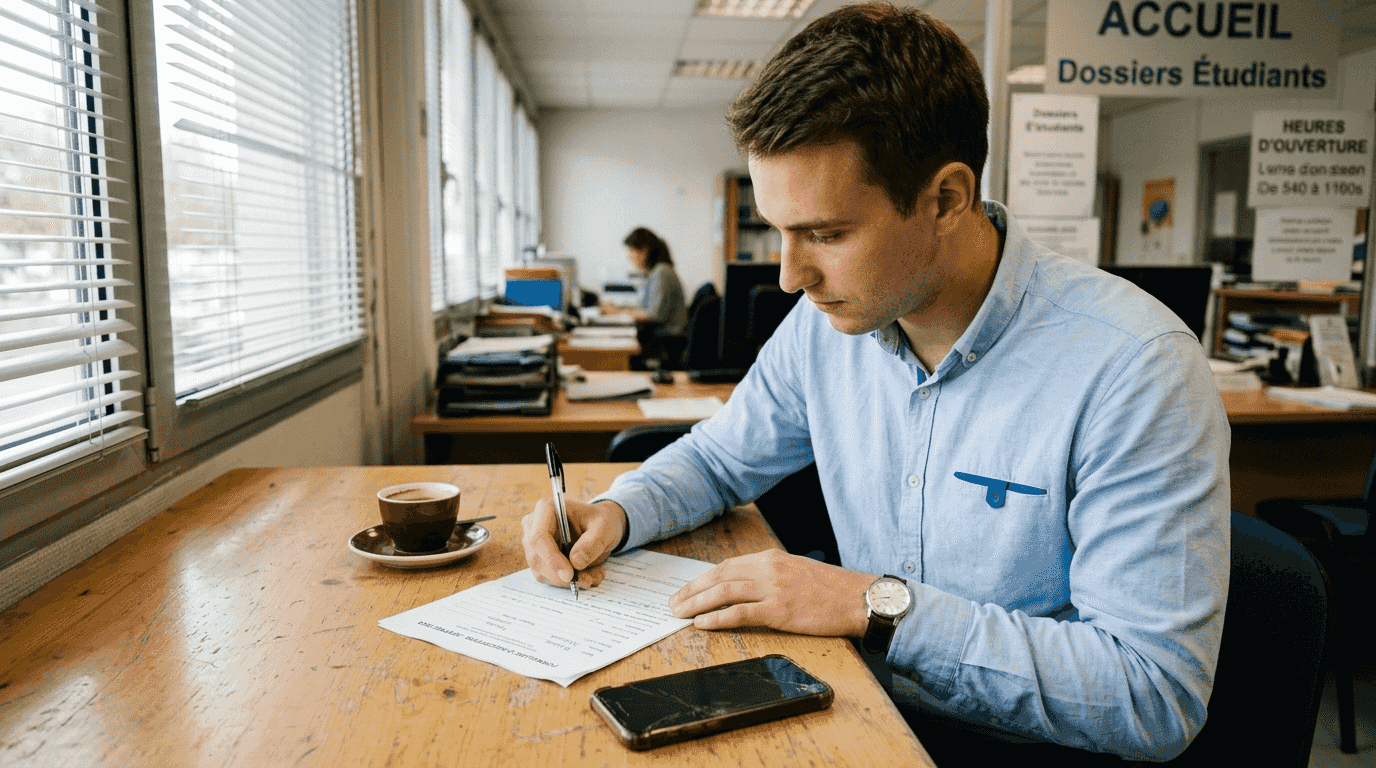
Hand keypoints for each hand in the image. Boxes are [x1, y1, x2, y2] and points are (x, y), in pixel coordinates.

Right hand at [520, 498, 627, 588]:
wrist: (599, 527)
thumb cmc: (600, 521)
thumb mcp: (605, 527)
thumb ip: (593, 543)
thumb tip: (576, 562)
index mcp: (546, 509)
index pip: (538, 537)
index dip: (552, 559)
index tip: (570, 575)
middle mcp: (533, 525)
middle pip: (537, 558)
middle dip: (562, 575)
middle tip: (589, 580)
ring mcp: (533, 544)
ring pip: (541, 572)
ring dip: (567, 581)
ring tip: (593, 575)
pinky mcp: (538, 559)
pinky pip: (547, 577)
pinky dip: (566, 582)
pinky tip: (586, 575)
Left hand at [668, 549, 875, 636]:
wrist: (859, 598)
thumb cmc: (830, 589)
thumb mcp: (795, 571)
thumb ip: (769, 575)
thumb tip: (741, 587)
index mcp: (770, 557)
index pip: (726, 566)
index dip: (701, 579)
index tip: (685, 589)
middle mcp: (768, 568)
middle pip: (718, 577)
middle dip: (691, 590)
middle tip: (672, 603)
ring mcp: (774, 588)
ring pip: (723, 592)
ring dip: (696, 603)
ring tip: (679, 614)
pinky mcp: (780, 610)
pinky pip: (740, 613)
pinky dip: (717, 618)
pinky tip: (702, 624)